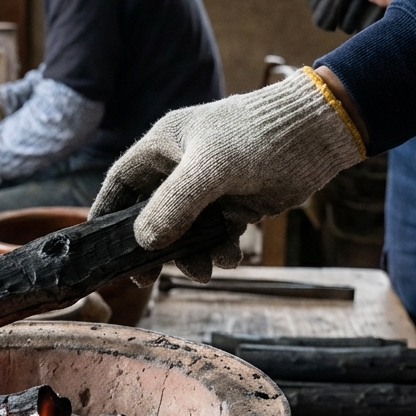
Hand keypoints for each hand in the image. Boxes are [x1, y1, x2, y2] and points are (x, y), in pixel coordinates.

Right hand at [90, 69, 364, 283]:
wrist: (318, 136)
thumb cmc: (258, 138)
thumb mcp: (210, 169)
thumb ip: (174, 204)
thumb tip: (143, 242)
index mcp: (165, 145)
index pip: (122, 182)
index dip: (106, 213)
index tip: (97, 247)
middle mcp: (182, 167)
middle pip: (151, 215)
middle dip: (153, 248)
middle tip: (148, 279)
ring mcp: (210, 188)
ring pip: (185, 232)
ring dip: (191, 255)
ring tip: (206, 269)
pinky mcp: (235, 204)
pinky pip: (215, 236)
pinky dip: (219, 250)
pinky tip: (233, 256)